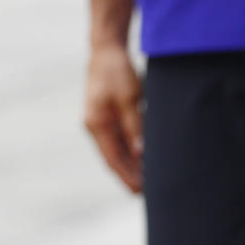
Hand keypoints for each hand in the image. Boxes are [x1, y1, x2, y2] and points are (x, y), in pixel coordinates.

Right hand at [83, 42, 143, 192]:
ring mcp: (99, 122)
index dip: (127, 177)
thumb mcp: (130, 98)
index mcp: (97, 124)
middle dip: (130, 177)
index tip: (140, 193)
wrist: (106, 50)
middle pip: (114, 160)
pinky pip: (119, 141)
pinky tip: (144, 162)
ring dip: (132, 167)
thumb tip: (140, 152)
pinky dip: (130, 153)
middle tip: (150, 194)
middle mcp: (95, 127)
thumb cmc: (117, 71)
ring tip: (150, 182)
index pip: (113, 160)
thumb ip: (135, 125)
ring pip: (117, 152)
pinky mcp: (106, 117)